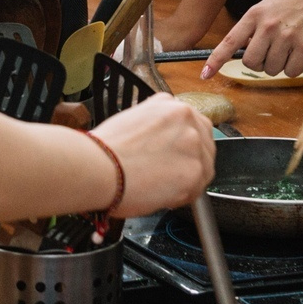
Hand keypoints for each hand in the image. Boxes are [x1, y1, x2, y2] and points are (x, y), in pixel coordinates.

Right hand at [88, 93, 213, 214]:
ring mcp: (194, 146)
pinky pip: (197, 189)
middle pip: (205, 145)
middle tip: (168, 174)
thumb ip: (159, 122)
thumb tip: (165, 137)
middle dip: (190, 161)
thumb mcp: (135, 117)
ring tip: (160, 185)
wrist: (98, 167)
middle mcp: (188, 121)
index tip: (176, 155)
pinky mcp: (195, 172)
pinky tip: (161, 194)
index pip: (195, 126)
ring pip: (203, 167)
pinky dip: (182, 197)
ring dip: (187, 179)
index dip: (184, 145)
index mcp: (173, 106)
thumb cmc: (106, 149)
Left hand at [201, 0, 302, 78]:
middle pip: (251, 63)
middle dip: (259, 63)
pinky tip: (299, 52)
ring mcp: (286, 37)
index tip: (206, 74)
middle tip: (270, 51)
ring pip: (271, 70)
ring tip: (288, 46)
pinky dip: (294, 68)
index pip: (230, 41)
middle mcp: (268, 26)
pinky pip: (291, 72)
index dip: (216, 60)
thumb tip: (242, 51)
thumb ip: (253, 27)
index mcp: (254, 14)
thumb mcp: (266, 6)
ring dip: (278, 65)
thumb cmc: (293, 1)